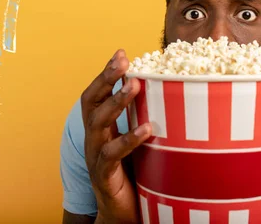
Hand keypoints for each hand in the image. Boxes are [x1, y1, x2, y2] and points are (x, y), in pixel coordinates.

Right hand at [80, 50, 151, 223]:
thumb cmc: (133, 173)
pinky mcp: (104, 176)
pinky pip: (112, 156)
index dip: (106, 74)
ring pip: (98, 125)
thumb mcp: (136, 141)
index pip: (96, 95)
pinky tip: (145, 129)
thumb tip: (169, 93)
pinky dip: (128, 140)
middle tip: (123, 62)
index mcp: (100, 129)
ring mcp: (96, 157)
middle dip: (106, 79)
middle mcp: (94, 139)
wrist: (122, 213)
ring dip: (116, 103)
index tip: (120, 53)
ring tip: (134, 86)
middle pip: (91, 103)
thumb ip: (142, 118)